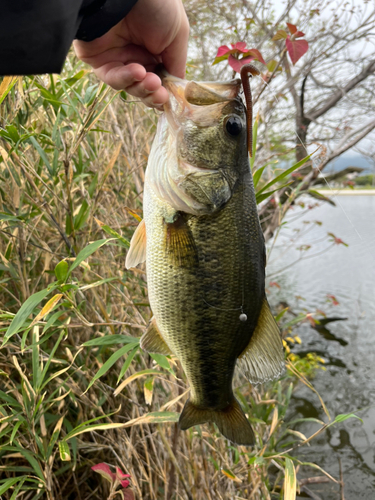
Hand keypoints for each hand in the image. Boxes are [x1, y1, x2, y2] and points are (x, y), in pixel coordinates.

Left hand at [74, 0, 188, 107]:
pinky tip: (137, 71)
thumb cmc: (157, 5)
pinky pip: (112, 78)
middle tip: (161, 95)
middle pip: (145, 88)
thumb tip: (175, 90)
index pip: (161, 79)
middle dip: (154, 95)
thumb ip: (177, 64)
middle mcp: (136, 54)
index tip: (171, 98)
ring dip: (142, 88)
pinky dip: (126, 79)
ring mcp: (116, 58)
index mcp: (156, 49)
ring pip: (129, 87)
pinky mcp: (98, 60)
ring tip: (152, 81)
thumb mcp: (178, 35)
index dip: (165, 91)